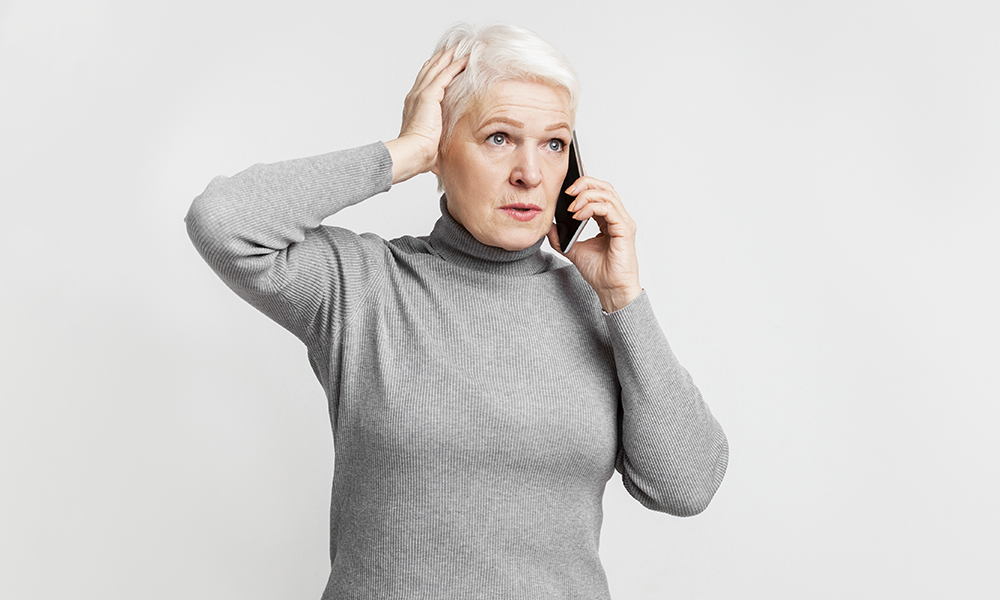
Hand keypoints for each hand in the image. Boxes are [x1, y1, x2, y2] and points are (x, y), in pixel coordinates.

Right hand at [385, 46, 467, 183]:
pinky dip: (455, 65)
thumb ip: (435, 139)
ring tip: (460, 47)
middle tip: (452, 47)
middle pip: (429, 70)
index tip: (443, 63)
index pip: (425, 82)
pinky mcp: (429, 95)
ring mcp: (421, 94)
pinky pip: (445, 74)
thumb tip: (440, 152)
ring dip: (449, 56)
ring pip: (436, 68)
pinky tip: (466, 59)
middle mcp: (415, 96)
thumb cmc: (420, 153)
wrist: (412, 153)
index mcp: (414, 105)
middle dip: (440, 58)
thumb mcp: (429, 142)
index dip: (434, 71)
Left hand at [547, 177, 642, 311]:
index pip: (599, 193)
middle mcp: (619, 219)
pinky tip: (579, 215)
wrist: (610, 290)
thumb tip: (548, 224)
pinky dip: (592, 208)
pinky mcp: (625, 230)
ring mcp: (623, 223)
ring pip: (607, 195)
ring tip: (572, 206)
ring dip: (586, 196)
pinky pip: (609, 210)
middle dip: (585, 184)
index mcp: (609, 220)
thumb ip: (561, 236)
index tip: (566, 191)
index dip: (583, 187)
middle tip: (568, 191)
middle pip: (605, 188)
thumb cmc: (600, 273)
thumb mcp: (573, 249)